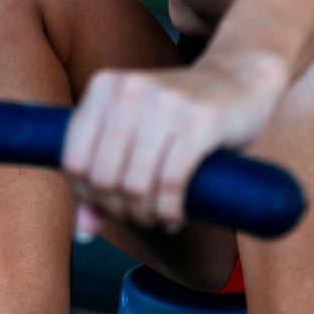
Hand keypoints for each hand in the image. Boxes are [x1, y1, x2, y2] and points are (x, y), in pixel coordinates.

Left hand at [62, 59, 283, 235]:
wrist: (240, 80)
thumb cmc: (178, 114)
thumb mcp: (134, 132)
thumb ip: (102, 175)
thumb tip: (83, 233)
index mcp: (103, 87)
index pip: (73, 160)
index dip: (86, 196)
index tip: (107, 208)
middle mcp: (129, 90)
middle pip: (103, 177)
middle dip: (118, 210)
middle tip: (138, 217)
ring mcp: (165, 103)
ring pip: (136, 184)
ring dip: (144, 215)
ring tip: (156, 219)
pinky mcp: (200, 121)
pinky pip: (171, 183)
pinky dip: (168, 211)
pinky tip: (174, 218)